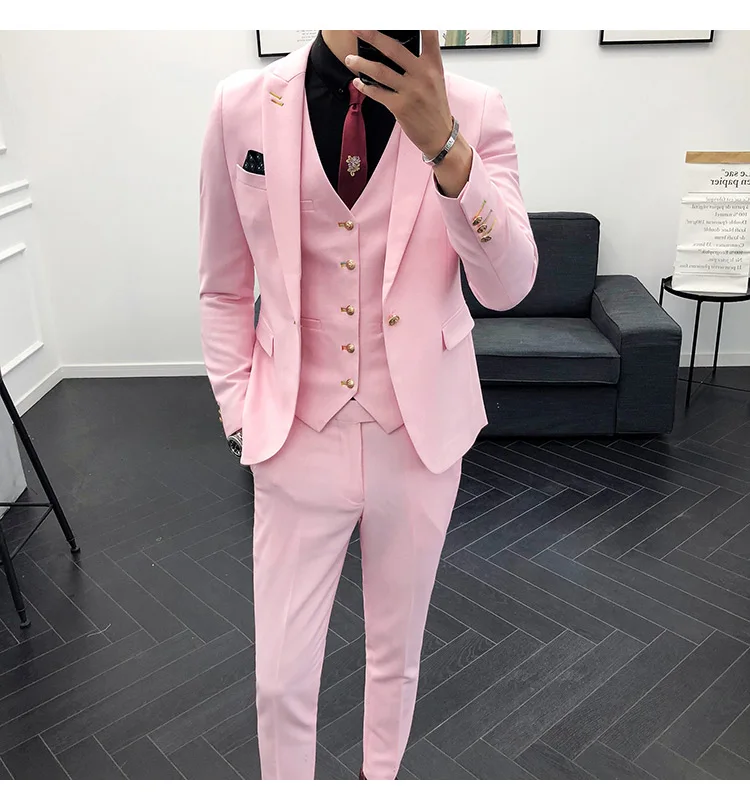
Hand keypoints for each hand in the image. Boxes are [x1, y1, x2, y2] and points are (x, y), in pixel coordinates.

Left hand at [346, 30, 451, 157]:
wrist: (439, 135)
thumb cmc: (434, 107)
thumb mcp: (435, 80)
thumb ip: (421, 62)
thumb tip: (397, 50)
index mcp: (433, 64)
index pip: (429, 34)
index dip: (418, 22)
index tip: (402, 14)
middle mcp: (423, 75)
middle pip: (394, 49)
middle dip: (372, 35)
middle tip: (358, 27)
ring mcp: (411, 91)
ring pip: (380, 71)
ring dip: (361, 63)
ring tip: (350, 59)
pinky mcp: (400, 107)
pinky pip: (377, 93)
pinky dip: (365, 87)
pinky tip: (358, 82)